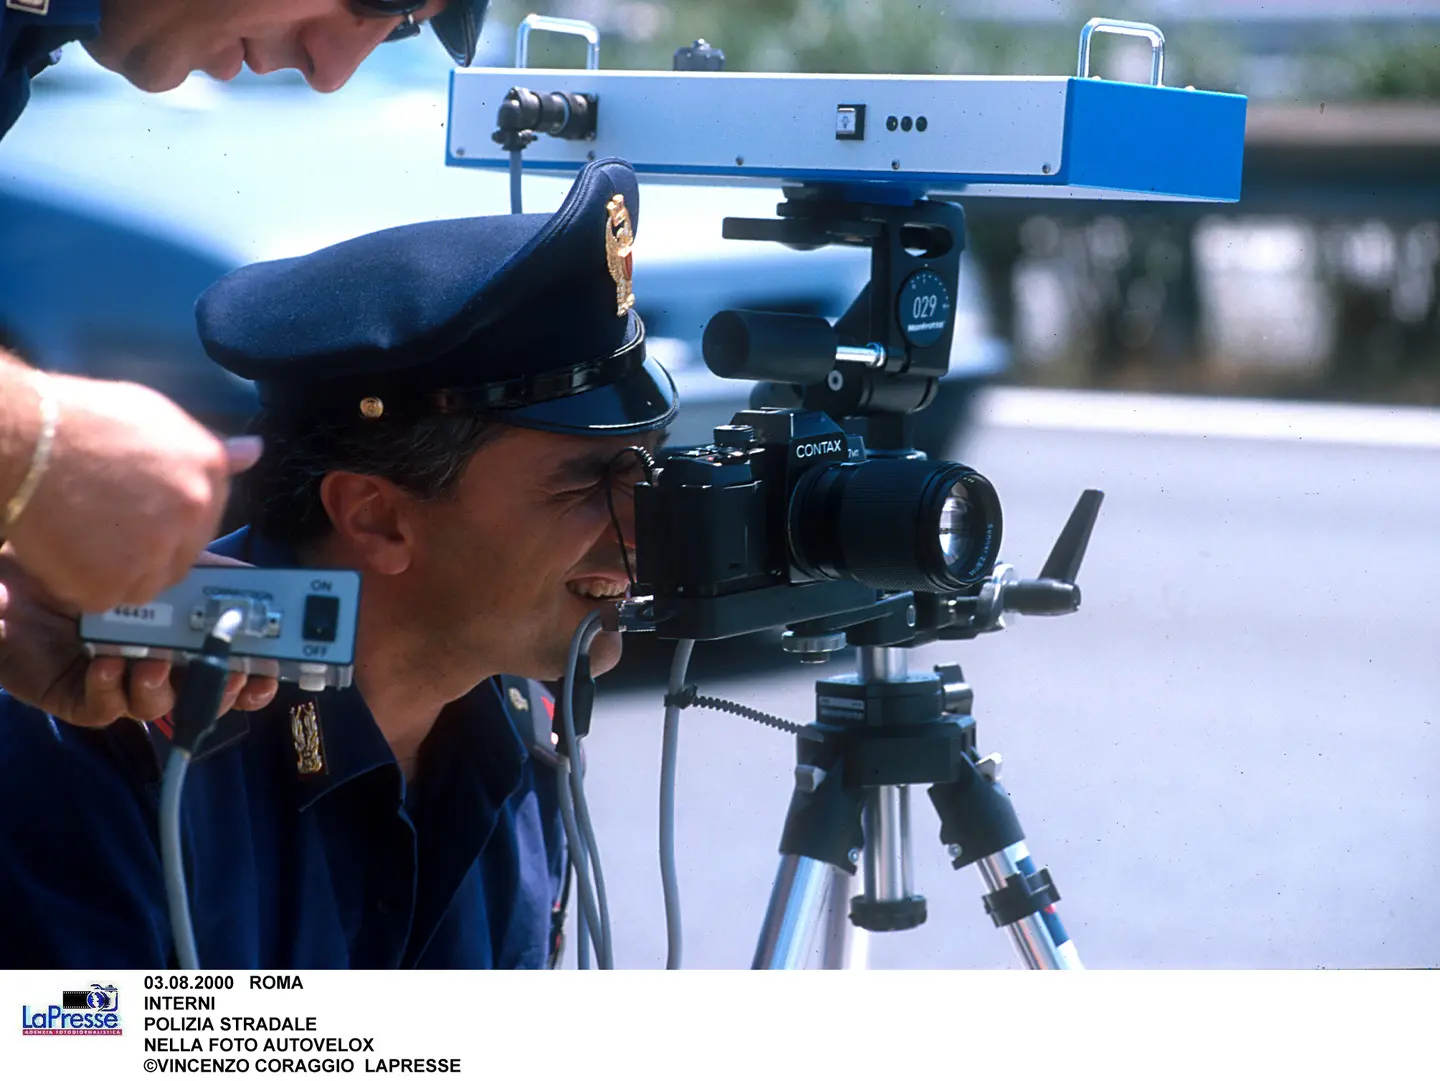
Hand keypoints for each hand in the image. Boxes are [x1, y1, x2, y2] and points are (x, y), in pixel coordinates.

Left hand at [0, 546, 277, 726]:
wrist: (20, 572)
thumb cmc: (92, 563)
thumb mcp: (166, 561)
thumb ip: (215, 573)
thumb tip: (264, 580)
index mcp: (186, 638)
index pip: (232, 670)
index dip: (256, 679)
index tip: (269, 673)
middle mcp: (159, 665)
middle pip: (204, 699)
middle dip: (221, 692)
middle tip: (226, 674)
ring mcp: (121, 685)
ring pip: (156, 708)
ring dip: (161, 689)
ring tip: (153, 663)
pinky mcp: (81, 698)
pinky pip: (104, 709)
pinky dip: (111, 690)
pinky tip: (108, 664)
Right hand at [4, 373, 262, 611]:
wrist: (25, 441)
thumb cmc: (83, 421)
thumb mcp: (156, 417)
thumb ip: (207, 446)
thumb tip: (255, 452)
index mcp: (209, 471)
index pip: (207, 517)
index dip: (172, 521)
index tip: (142, 515)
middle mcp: (194, 513)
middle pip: (183, 556)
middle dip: (152, 552)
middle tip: (108, 529)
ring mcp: (156, 551)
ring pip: (149, 583)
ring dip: (122, 573)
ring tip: (85, 538)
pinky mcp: (114, 583)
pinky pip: (109, 599)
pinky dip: (87, 586)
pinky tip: (69, 552)